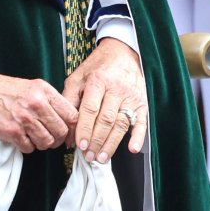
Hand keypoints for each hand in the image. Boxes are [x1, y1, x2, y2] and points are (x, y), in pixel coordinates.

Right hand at [0, 70, 77, 152]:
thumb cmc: (1, 90)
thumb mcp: (30, 87)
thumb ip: (48, 101)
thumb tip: (66, 120)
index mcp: (44, 90)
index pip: (72, 115)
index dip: (72, 127)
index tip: (67, 132)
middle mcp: (36, 103)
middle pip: (62, 131)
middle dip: (57, 139)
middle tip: (49, 137)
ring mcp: (24, 118)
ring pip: (47, 142)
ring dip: (41, 144)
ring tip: (33, 137)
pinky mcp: (12, 131)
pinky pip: (30, 148)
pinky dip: (27, 147)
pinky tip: (20, 138)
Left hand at [64, 38, 146, 161]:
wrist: (122, 52)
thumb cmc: (97, 67)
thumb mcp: (77, 78)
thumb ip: (69, 102)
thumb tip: (67, 132)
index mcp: (98, 81)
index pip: (90, 109)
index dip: (85, 129)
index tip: (80, 145)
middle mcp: (117, 88)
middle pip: (106, 119)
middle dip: (96, 141)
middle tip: (89, 156)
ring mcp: (131, 96)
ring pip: (122, 124)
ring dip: (112, 143)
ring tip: (102, 158)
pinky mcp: (142, 102)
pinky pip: (142, 122)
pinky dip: (138, 137)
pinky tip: (133, 149)